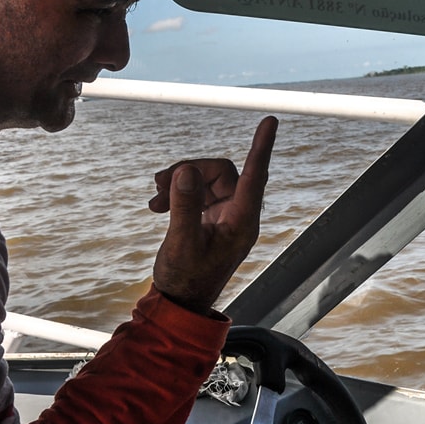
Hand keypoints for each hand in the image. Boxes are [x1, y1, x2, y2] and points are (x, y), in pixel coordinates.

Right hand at [149, 116, 277, 312]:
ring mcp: (224, 216)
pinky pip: (196, 192)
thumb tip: (186, 171)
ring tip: (153, 199)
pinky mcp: (210, 218)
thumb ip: (184, 207)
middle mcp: (237, 215)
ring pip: (205, 179)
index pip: (254, 175)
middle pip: (221, 171)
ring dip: (178, 182)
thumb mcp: (181, 243)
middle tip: (158, 182)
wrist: (179, 302)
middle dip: (189, 171)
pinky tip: (155, 205)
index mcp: (241, 221)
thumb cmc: (185, 279)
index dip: (261, 147)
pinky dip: (176, 193)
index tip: (271, 120)